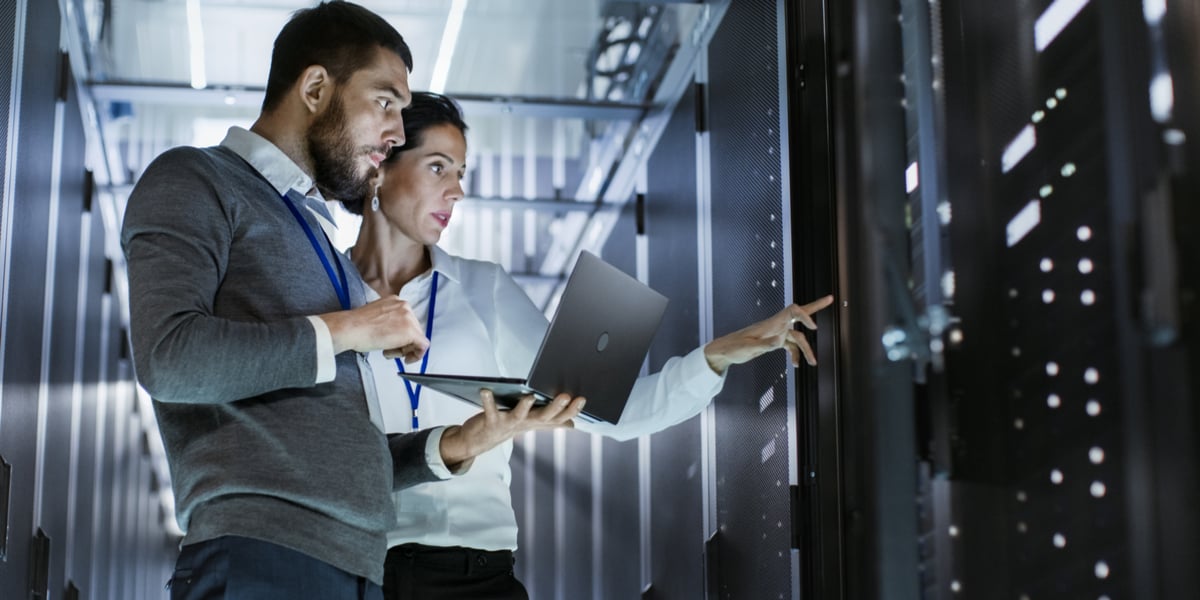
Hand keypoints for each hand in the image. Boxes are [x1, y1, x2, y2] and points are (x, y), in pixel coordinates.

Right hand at [317, 296, 429, 361]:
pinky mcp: (411, 331)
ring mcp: (409, 318)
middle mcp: (405, 306)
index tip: (395, 342)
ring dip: (405, 349)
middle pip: (414, 329)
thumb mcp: (376, 317)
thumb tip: (394, 333)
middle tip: (390, 350)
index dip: (401, 335)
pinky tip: (406, 359)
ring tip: (388, 351)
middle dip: (404, 343)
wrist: (351, 328)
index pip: (407, 320)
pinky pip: (423, 346)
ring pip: (417, 338)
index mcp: (395, 301)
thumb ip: (389, 321)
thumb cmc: (356, 326)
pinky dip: (417, 355)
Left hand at [438, 390, 585, 468]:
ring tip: (530, 396)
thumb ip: (551, 421)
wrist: (479, 441)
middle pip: (543, 417)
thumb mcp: (531, 423)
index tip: (582, 399)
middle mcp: (525, 424)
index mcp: (536, 422)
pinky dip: (487, 400)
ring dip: (524, 407)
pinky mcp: (490, 421)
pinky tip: (485, 390)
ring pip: (519, 416)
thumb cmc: (507, 426)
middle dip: (555, 408)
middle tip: (566, 396)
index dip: (571, 410)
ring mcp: (508, 424)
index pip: (558, 418)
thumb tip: (572, 424)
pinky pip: (489, 410)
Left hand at [703, 294, 834, 372]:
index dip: (805, 315)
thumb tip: (779, 342)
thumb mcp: (749, 348)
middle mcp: (776, 325)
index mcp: (771, 323)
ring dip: (807, 349)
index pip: (793, 311)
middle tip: (831, 298)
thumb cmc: (734, 348)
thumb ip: (764, 345)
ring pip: (798, 337)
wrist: (724, 351)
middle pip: (799, 314)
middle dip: (816, 307)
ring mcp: (776, 333)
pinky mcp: (773, 341)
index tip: (813, 328)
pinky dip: (795, 354)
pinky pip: (790, 346)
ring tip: (813, 363)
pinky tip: (796, 365)